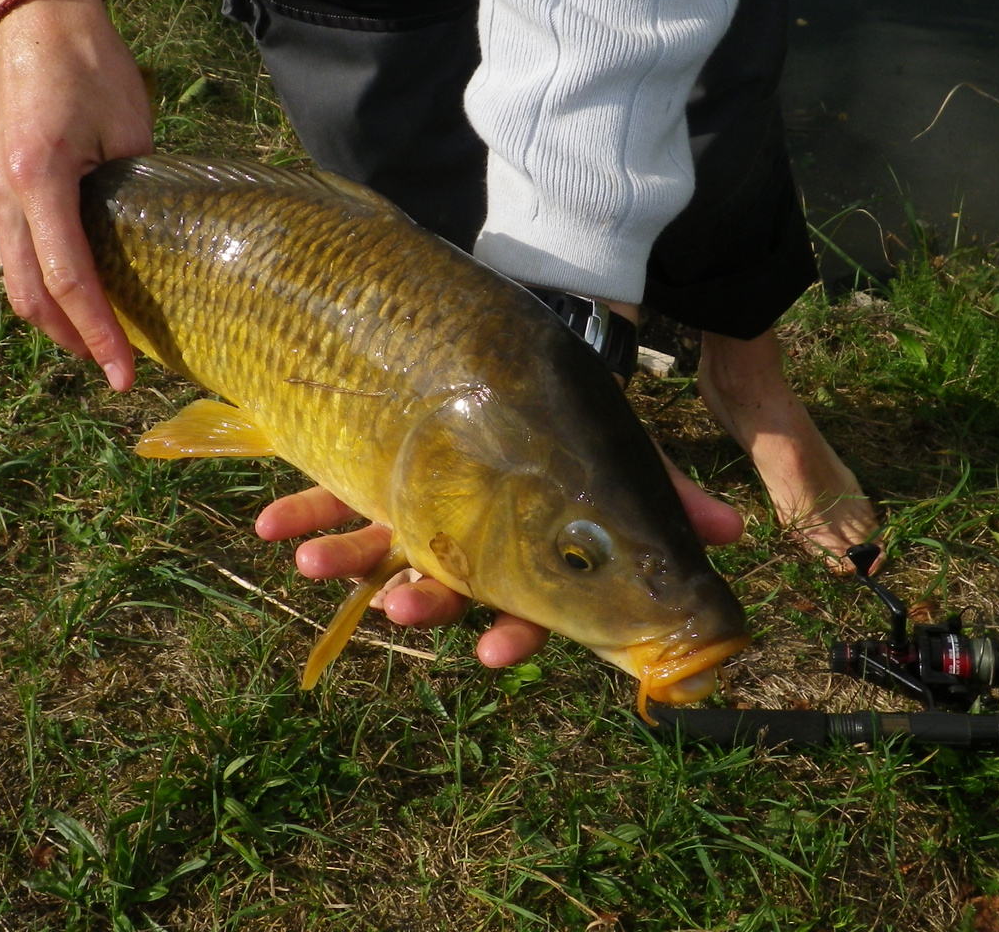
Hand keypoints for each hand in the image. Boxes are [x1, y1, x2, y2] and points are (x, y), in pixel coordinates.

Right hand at [0, 0, 153, 390]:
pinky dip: (42, 286)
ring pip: (14, 281)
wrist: (34, 14)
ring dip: (53, 318)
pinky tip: (78, 296)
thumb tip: (153, 249)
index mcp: (37, 180)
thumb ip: (135, 195)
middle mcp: (1, 195)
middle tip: (116, 368)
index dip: (98, 335)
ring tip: (100, 340)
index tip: (124, 376)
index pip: (69, 280)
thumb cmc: (90, 62)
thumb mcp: (130, 130)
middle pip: (29, 297)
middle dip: (71, 341)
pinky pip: (12, 256)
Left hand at [255, 462, 743, 667]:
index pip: (527, 605)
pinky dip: (300, 509)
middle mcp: (467, 537)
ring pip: (379, 546)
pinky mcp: (367, 474)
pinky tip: (265, 521)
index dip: (512, 632)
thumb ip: (663, 494)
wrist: (496, 346)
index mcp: (526, 546)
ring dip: (347, 558)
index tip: (489, 652)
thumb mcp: (614, 454)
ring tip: (308, 559)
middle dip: (419, 596)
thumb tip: (733, 533)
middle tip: (393, 605)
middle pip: (444, 580)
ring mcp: (413, 508)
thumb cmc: (562, 417)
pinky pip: (329, 497)